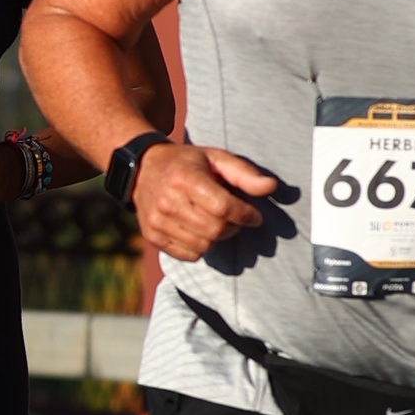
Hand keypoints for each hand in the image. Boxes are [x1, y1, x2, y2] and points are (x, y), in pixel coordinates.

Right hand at [133, 142, 277, 261]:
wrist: (142, 170)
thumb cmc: (187, 163)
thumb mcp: (216, 158)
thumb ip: (244, 173)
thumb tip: (271, 187)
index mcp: (185, 178)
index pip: (224, 207)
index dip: (246, 215)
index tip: (254, 215)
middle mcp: (168, 202)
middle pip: (216, 229)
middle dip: (234, 227)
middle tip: (236, 218)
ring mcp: (158, 221)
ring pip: (204, 245)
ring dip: (218, 238)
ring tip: (217, 223)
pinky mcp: (152, 236)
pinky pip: (189, 255)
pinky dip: (201, 247)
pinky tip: (200, 230)